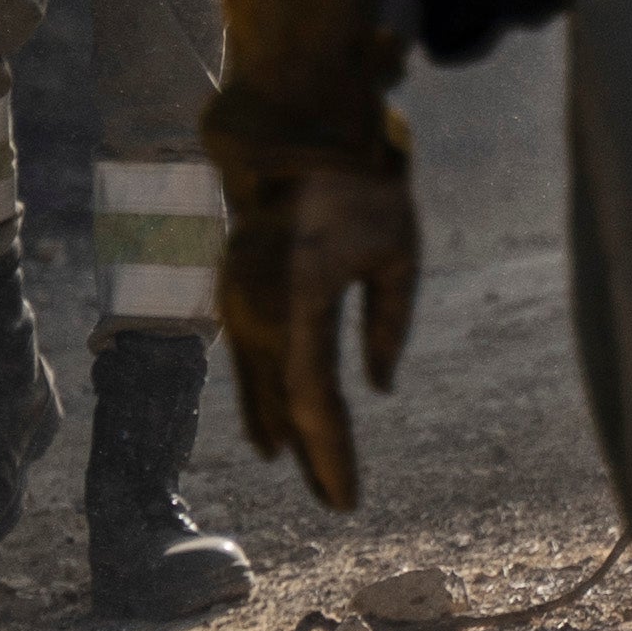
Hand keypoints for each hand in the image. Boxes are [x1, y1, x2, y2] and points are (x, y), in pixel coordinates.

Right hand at [216, 156, 420, 509]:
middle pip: (284, 404)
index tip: (348, 498)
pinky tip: (271, 434)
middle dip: (311, 454)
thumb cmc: (365, 188)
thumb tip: (376, 389)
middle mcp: (261, 307)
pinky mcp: (232, 288)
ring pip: (259, 386)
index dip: (330, 454)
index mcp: (304, 300)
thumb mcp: (399, 253)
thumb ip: (389, 324)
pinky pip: (247, 359)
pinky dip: (260, 399)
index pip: (315, 400)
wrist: (302, 129)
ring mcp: (239, 298)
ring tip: (306, 473)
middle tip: (338, 501)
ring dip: (282, 431)